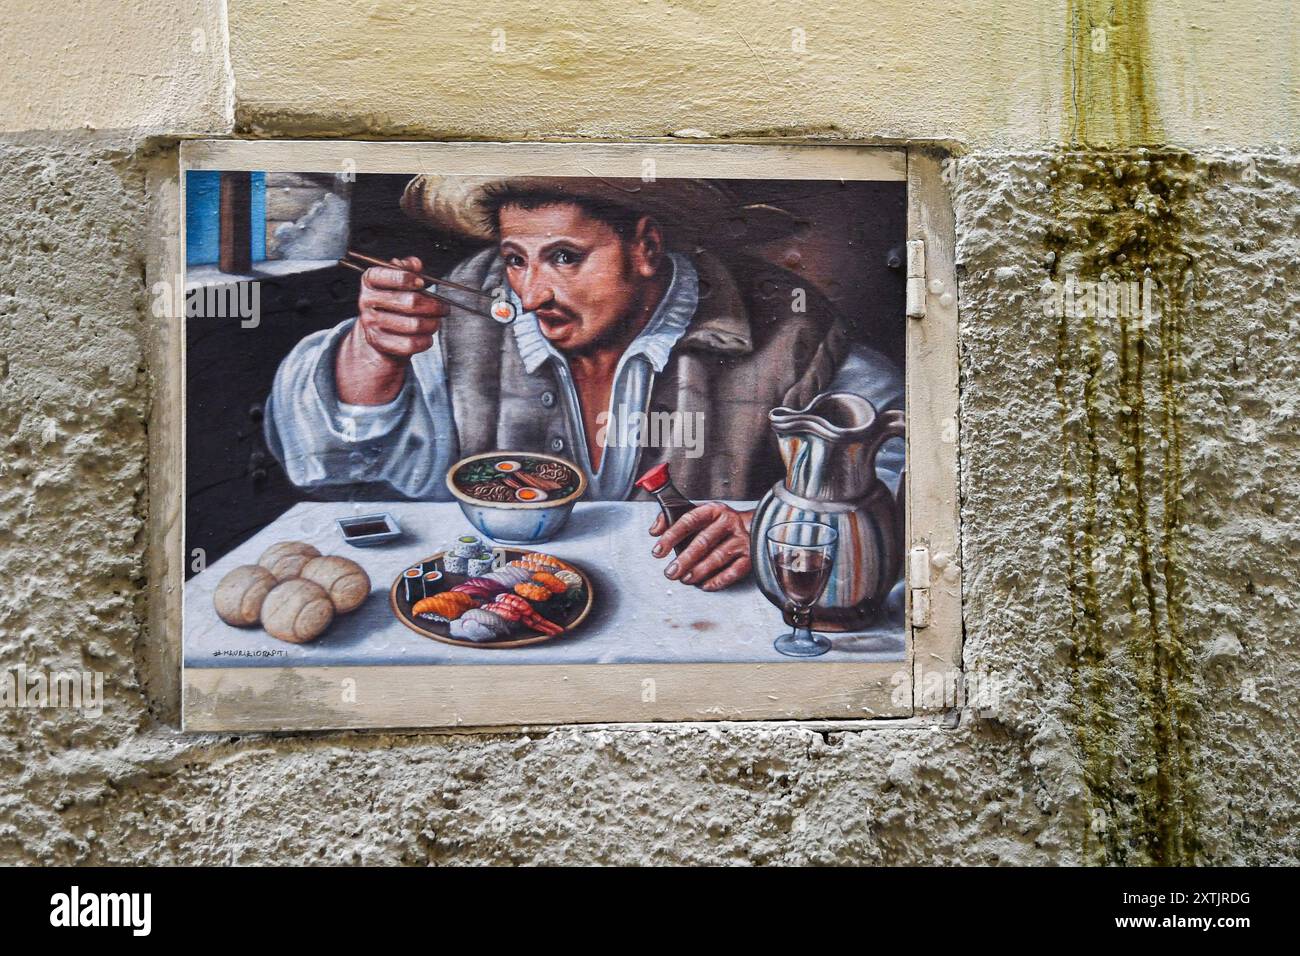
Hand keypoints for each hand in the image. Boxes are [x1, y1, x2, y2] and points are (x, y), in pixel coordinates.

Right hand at [336, 256, 447, 403]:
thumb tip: (415, 264)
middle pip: (410, 302)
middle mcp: (367, 301)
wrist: (379, 331)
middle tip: (444, 307)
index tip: (422, 283)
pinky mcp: (379, 342)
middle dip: (433, 305)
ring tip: (436, 321)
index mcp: (370, 281)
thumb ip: (407, 269)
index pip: (385, 275)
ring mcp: (371, 323)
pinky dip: (425, 341)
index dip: (406, 278)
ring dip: (433, 324)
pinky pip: (410, 344)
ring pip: (414, 325)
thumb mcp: (397, 280)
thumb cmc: (394, 302)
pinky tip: (427, 335)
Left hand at [649, 502, 754, 591]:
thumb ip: (672, 519)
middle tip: (670, 572)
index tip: (658, 551)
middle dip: (685, 559)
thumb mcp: (699, 513)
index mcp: (713, 510)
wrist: (756, 525)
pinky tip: (705, 585)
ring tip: (684, 579)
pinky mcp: (750, 557)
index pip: (689, 521)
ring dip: (699, 571)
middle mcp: (728, 523)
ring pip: (718, 557)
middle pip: (704, 542)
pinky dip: (718, 580)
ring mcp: (741, 540)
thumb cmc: (720, 522)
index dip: (672, 536)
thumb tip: (654, 531)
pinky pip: (734, 571)